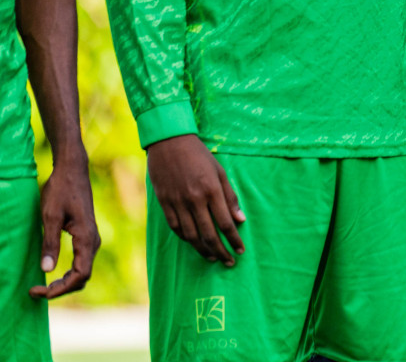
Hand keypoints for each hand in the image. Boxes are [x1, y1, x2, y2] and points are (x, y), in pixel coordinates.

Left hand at [30, 150, 99, 297]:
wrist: (72, 171)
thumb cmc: (60, 191)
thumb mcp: (50, 216)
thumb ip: (50, 243)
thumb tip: (46, 271)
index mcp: (87, 238)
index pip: (81, 274)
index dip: (61, 289)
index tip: (40, 292)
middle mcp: (93, 241)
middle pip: (83, 276)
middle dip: (61, 288)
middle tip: (36, 292)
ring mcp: (91, 239)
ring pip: (83, 270)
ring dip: (65, 282)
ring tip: (42, 287)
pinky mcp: (86, 236)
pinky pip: (81, 262)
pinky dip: (68, 273)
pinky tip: (52, 272)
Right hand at [146, 134, 244, 265]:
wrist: (169, 143)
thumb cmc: (199, 155)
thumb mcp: (220, 171)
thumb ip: (230, 196)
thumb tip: (240, 219)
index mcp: (211, 190)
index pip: (226, 223)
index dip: (234, 239)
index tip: (241, 250)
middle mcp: (195, 200)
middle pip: (209, 234)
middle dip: (221, 251)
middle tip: (229, 261)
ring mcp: (177, 203)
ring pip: (191, 236)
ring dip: (203, 250)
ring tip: (213, 258)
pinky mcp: (164, 203)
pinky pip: (176, 228)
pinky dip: (186, 239)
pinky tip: (194, 244)